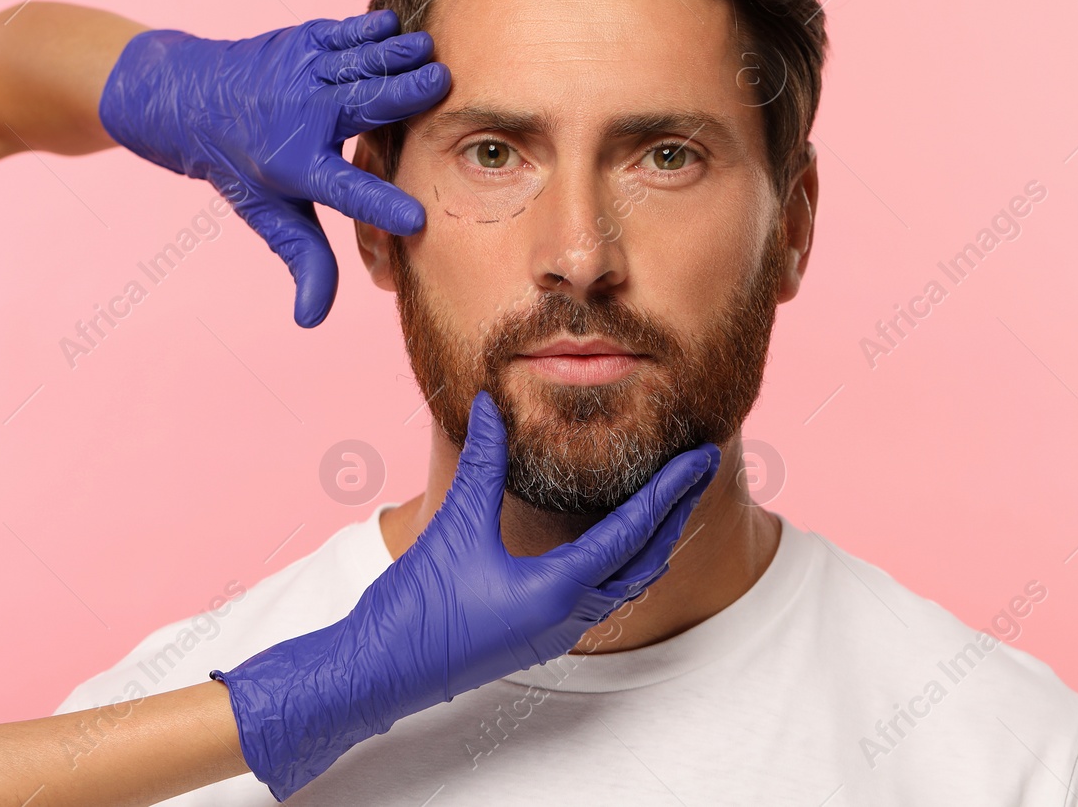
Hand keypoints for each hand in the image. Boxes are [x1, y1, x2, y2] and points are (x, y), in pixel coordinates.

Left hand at [98, 9, 449, 326]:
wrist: (186, 98)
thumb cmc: (241, 164)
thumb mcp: (269, 215)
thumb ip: (303, 261)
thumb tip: (311, 320)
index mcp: (294, 166)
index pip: (343, 191)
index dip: (380, 207)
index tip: (416, 222)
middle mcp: (299, 116)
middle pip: (360, 105)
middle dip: (402, 95)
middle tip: (444, 86)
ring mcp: (300, 73)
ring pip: (356, 61)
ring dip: (395, 55)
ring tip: (432, 53)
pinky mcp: (304, 42)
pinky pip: (343, 33)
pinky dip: (370, 28)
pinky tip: (397, 25)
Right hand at [212, 391, 719, 799]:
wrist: (377, 674)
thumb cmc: (416, 610)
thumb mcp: (455, 526)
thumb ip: (484, 463)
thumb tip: (494, 404)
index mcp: (559, 589)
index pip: (634, 530)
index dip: (670, 489)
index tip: (700, 456)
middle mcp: (570, 614)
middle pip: (646, 557)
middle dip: (677, 510)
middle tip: (699, 467)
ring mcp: (557, 629)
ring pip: (629, 581)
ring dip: (655, 539)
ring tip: (670, 499)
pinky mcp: (540, 634)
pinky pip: (604, 594)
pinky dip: (626, 561)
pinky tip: (615, 540)